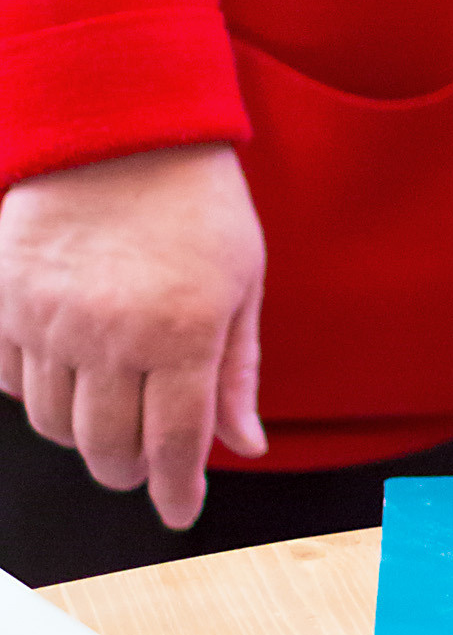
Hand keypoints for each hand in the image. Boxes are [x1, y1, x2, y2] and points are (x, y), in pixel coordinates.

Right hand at [0, 145, 265, 528]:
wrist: (122, 124)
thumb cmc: (197, 201)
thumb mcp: (243, 281)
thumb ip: (238, 370)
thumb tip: (247, 445)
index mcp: (184, 332)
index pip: (177, 444)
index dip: (178, 490)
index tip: (181, 510)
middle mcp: (114, 335)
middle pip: (108, 449)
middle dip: (129, 470)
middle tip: (144, 463)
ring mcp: (51, 321)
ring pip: (54, 425)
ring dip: (83, 434)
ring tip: (107, 412)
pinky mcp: (6, 301)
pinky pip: (9, 383)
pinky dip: (34, 394)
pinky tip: (64, 375)